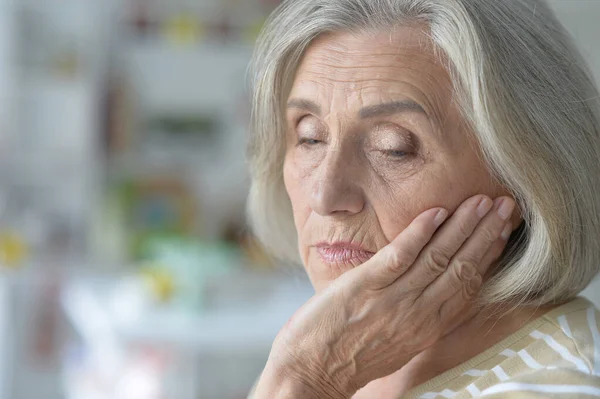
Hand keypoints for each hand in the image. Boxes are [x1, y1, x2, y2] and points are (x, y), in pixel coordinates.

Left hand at [254, 195, 515, 398]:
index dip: (489, 254)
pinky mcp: (364, 287)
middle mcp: (418, 314)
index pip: (468, 284)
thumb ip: (418, 314)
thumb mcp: (398, 341)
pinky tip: (436, 212)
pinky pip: (399, 256)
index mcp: (428, 327)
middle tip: (505, 205)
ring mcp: (392, 299)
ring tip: (481, 201)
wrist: (312, 373)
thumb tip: (433, 287)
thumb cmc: (352, 356)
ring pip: (438, 257)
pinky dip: (419, 233)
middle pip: (462, 267)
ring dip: (463, 226)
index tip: (503, 230)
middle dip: (486, 233)